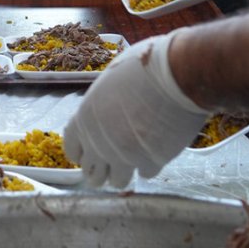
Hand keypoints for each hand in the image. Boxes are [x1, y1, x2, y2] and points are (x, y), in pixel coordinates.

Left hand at [62, 31, 209, 188]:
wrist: (176, 75)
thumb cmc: (144, 67)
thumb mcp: (111, 78)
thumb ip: (103, 101)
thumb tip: (107, 106)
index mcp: (86, 116)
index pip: (72, 147)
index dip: (80, 153)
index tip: (87, 155)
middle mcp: (100, 140)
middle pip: (91, 171)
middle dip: (101, 168)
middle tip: (113, 162)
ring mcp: (123, 155)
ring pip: (117, 181)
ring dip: (124, 172)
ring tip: (134, 160)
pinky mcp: (150, 162)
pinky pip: (145, 174)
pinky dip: (150, 165)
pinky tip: (156, 150)